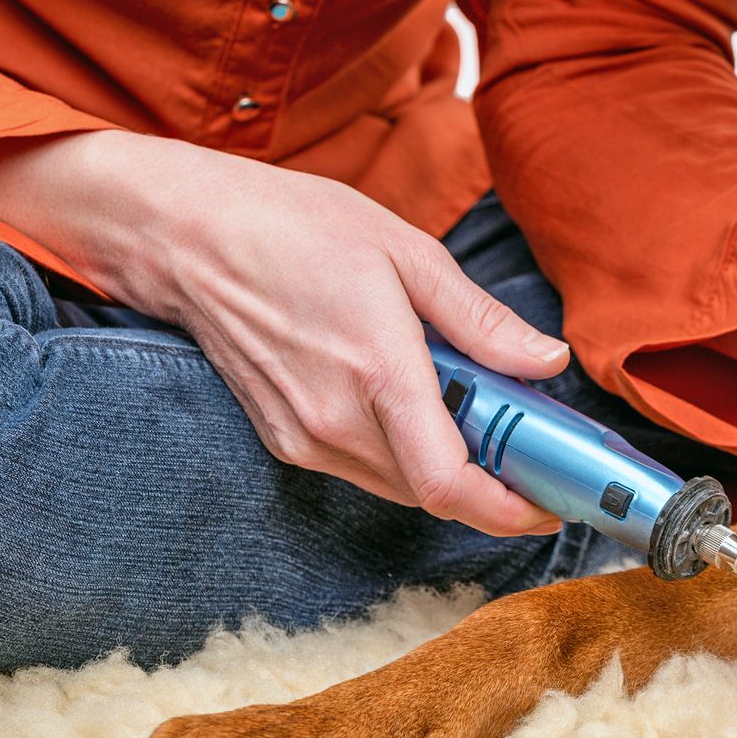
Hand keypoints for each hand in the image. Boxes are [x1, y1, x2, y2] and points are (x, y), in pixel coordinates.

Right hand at [0, 132, 569, 534]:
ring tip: (482, 418)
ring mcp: (304, 438)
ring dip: (449, 469)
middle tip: (532, 447)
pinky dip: (407, 455)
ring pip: (401, 486)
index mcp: (377, 373)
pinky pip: (365, 469)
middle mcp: (336, 422)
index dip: (506, 509)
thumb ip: (482, 321)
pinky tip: (423, 409)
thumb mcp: (408, 253)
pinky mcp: (285, 440)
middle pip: (433, 493)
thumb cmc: (296, 228)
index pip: (447, 482)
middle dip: (493, 483)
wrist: (187, 237)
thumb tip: (547, 361)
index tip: (549, 503)